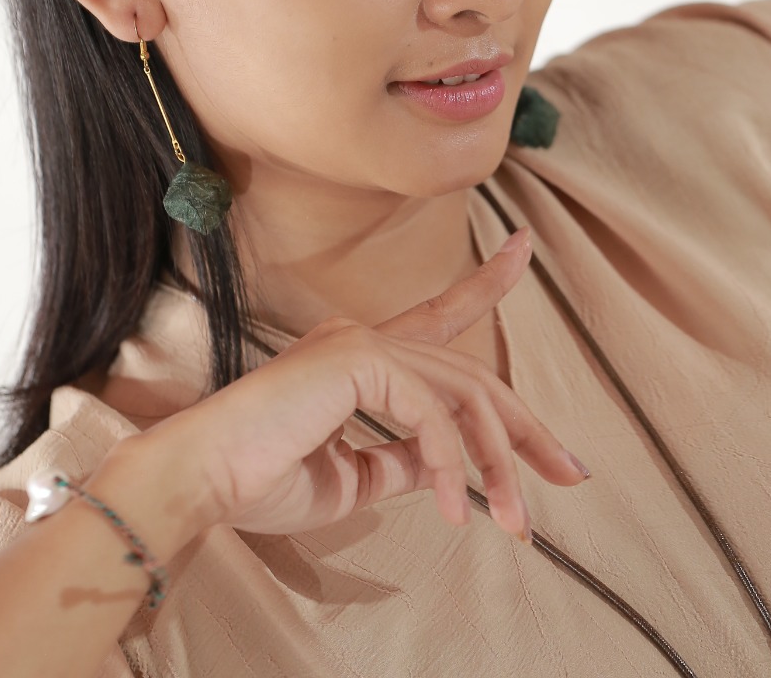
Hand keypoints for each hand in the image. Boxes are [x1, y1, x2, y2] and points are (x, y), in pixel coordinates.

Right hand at [136, 230, 587, 546]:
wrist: (199, 476)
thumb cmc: (256, 478)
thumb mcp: (346, 478)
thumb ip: (393, 462)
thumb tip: (437, 468)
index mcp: (356, 358)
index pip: (435, 314)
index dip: (485, 283)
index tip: (523, 251)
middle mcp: (361, 338)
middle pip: (471, 370)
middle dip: (526, 424)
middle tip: (571, 473)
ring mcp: (358, 344)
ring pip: (463, 392)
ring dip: (499, 460)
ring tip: (517, 518)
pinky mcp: (353, 361)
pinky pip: (429, 411)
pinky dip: (448, 461)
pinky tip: (449, 505)